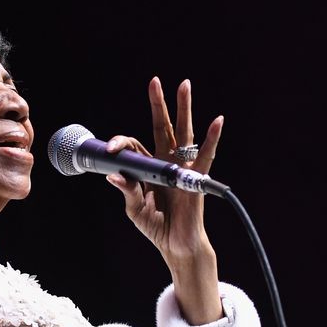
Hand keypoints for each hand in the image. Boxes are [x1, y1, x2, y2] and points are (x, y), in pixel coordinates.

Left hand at [103, 77, 223, 273]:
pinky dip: (211, 138)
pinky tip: (216, 121)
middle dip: (159, 104)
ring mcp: (181, 167)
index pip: (134, 146)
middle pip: (163, 127)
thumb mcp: (135, 209)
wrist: (175, 244)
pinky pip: (205, 155)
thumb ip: (127, 192)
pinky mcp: (196, 178)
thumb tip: (114, 177)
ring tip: (184, 85)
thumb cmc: (156, 226)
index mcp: (148, 168)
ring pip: (183, 133)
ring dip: (184, 109)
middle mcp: (166, 162)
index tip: (109, 149)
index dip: (121, 143)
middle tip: (155, 82)